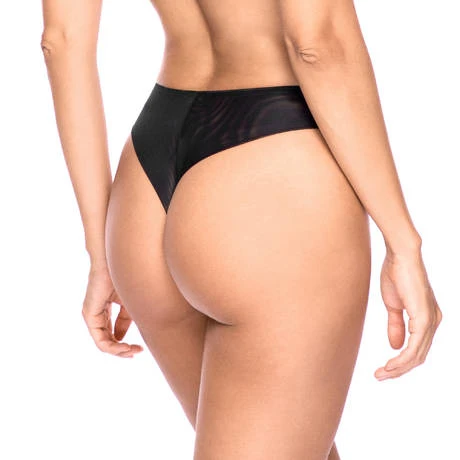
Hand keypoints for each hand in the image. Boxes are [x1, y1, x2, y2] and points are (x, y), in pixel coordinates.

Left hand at [82, 265, 143, 357]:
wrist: (116, 262)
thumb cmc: (123, 278)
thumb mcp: (128, 304)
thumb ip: (125, 320)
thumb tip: (123, 338)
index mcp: (104, 311)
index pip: (112, 334)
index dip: (125, 344)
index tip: (140, 348)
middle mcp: (95, 315)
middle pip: (107, 341)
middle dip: (123, 350)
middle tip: (137, 352)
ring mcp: (91, 315)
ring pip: (103, 343)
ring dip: (119, 350)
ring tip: (133, 351)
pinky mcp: (90, 314)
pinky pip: (100, 339)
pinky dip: (113, 346)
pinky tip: (125, 346)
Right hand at [375, 249, 441, 379]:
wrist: (400, 256)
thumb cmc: (396, 275)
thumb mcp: (394, 305)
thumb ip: (396, 326)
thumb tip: (395, 346)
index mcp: (427, 318)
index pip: (417, 348)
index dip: (401, 362)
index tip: (383, 369)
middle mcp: (434, 322)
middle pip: (419, 356)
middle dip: (399, 369)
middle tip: (380, 376)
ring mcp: (431, 321)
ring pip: (418, 355)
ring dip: (398, 368)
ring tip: (381, 374)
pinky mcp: (424, 318)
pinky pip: (415, 347)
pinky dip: (402, 359)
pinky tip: (390, 364)